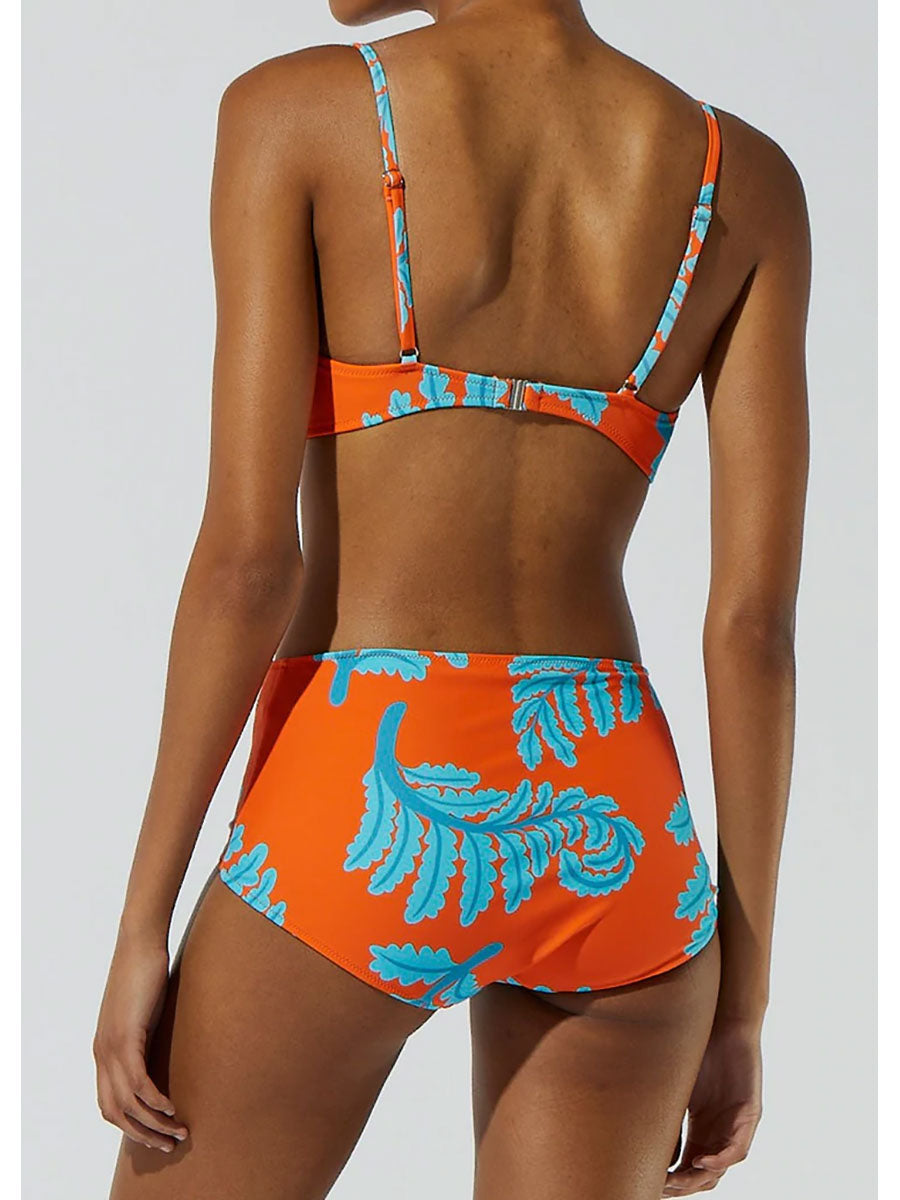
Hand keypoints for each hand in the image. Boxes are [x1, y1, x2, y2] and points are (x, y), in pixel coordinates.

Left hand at [93, 935, 188, 1152]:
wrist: (139, 941)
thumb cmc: (145, 971)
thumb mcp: (142, 1012)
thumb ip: (145, 1033)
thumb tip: (163, 1048)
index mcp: (104, 1050)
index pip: (108, 1103)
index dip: (131, 1125)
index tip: (156, 1134)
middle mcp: (103, 1053)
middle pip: (115, 1112)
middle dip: (143, 1134)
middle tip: (170, 1143)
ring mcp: (111, 1045)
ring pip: (127, 1102)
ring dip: (153, 1123)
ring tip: (179, 1132)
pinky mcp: (126, 1036)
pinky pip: (137, 1081)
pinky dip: (154, 1100)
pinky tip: (172, 1107)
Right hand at [663, 1018, 762, 1194]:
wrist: (724, 1021)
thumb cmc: (698, 1046)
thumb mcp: (675, 1082)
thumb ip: (662, 1105)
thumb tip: (630, 1127)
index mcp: (702, 1127)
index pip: (688, 1164)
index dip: (673, 1179)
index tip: (652, 1183)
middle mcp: (720, 1130)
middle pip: (704, 1173)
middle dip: (682, 1185)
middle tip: (662, 1187)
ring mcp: (736, 1124)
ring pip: (720, 1167)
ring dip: (699, 1178)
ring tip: (678, 1180)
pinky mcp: (750, 1114)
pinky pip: (738, 1148)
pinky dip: (719, 1159)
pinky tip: (701, 1161)